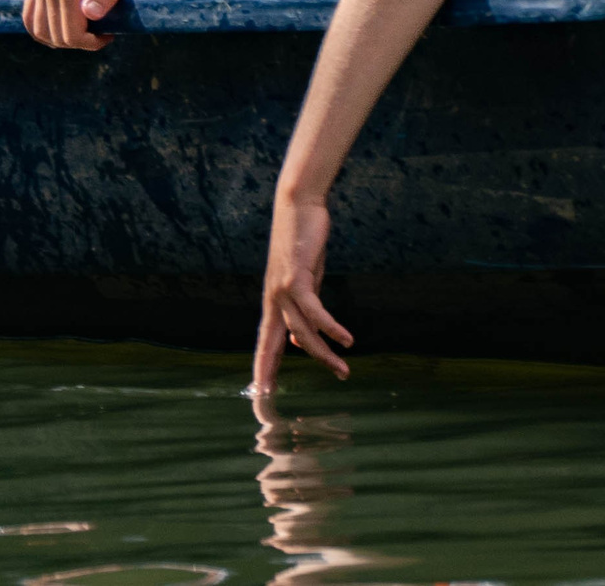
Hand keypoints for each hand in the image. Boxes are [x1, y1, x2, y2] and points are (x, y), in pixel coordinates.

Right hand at [22, 0, 153, 48]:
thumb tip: (90, 14)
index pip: (70, 34)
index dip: (90, 44)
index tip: (107, 36)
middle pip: (54, 35)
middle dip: (76, 42)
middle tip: (97, 35)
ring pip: (37, 28)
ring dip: (58, 38)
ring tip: (82, 32)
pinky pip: (29, 15)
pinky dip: (42, 28)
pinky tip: (62, 27)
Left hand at [253, 194, 351, 390]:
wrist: (298, 207)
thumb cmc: (302, 246)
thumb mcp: (302, 284)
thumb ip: (301, 312)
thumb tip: (299, 343)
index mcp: (273, 302)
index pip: (265, 342)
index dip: (262, 366)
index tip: (258, 391)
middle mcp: (273, 299)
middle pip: (271, 343)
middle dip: (268, 370)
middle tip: (267, 397)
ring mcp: (282, 288)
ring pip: (300, 330)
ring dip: (323, 353)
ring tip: (343, 372)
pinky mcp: (296, 276)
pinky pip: (314, 309)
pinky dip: (330, 326)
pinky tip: (346, 339)